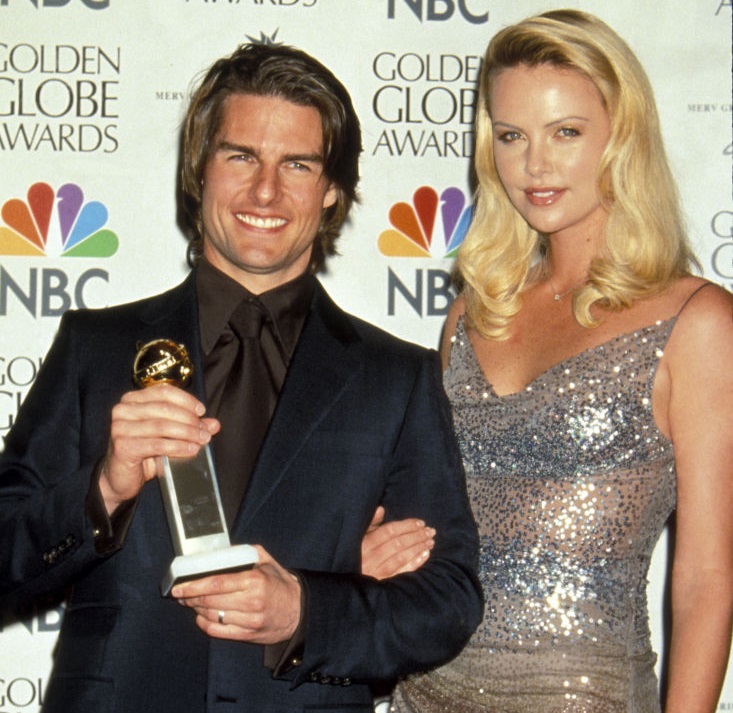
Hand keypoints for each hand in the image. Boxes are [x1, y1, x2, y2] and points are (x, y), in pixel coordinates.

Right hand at [98, 383, 218, 513]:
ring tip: (202, 440)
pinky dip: (177, 446)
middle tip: (205, 431)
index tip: (202, 412)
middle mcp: (123, 410)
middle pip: (165, 408)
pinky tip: (191, 450)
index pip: (164, 391)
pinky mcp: (122, 446)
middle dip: (189, 419)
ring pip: (162, 426)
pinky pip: (157, 444)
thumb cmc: (144, 452)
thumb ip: (189, 426)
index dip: (186, 400)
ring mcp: (120, 427)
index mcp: (133, 399)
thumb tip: (214, 424)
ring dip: (187, 433)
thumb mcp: (168, 435)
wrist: (120, 478)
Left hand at [171, 545, 301, 644]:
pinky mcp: (247, 635)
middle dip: (190, 597)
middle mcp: (251, 602)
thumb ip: (246, 553)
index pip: (216, 584)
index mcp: (254, 580)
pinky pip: (218, 631)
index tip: (179, 586)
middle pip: (210, 601)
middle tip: (181, 593)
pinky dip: (205, 624)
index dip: (193, 586)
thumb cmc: (280, 584)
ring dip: (196, 609)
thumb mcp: (267, 561)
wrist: (299, 611)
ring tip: (192, 602)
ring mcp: (249, 621)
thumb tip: (222, 552)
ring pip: (212, 616)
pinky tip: (202, 617)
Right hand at [361, 506, 434, 579]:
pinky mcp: (383, 584)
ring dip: (418, 548)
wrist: (347, 583)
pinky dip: (415, 563)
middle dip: (416, 536)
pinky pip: (402, 572)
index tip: (420, 522)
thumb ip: (371, 523)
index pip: (389, 531)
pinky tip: (425, 555)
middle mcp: (371, 558)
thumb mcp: (359, 537)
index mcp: (365, 543)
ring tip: (431, 541)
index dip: (406, 526)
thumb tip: (381, 509)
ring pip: (401, 557)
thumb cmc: (356, 554)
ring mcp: (377, 572)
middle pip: (398, 544)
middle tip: (430, 531)